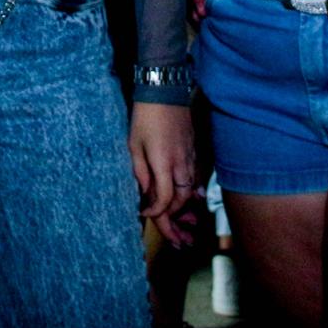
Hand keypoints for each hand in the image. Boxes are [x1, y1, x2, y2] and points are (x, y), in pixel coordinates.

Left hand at [129, 101, 197, 247]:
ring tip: (184, 226)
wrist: (165, 90)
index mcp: (164, 164)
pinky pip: (193, 177)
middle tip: (174, 236)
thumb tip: (146, 193)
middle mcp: (181, 164)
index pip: (164, 200)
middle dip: (175, 218)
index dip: (156, 213)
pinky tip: (187, 200)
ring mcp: (190, 157)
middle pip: (181, 200)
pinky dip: (190, 192)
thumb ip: (141, 172)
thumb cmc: (145, 117)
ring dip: (185, 208)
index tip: (145, 214)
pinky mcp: (193, 150)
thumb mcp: (134, 145)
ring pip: (190, 190)